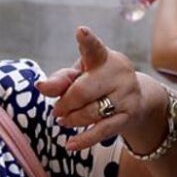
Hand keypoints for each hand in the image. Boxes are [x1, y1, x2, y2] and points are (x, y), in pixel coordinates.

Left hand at [36, 27, 143, 150]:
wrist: (135, 99)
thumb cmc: (99, 82)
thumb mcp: (79, 75)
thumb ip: (60, 80)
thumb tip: (41, 87)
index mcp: (103, 57)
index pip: (94, 48)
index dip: (87, 40)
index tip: (81, 31)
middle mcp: (118, 72)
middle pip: (83, 90)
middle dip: (65, 103)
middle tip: (57, 111)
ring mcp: (126, 94)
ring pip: (92, 112)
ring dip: (72, 119)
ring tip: (64, 120)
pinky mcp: (129, 116)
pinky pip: (102, 131)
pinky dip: (84, 139)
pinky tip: (70, 144)